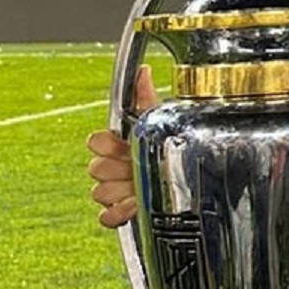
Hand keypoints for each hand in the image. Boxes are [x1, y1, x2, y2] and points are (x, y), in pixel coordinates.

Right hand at [86, 65, 156, 228]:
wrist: (194, 175)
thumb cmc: (171, 145)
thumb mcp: (159, 120)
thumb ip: (146, 96)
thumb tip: (142, 71)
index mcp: (118, 144)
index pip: (94, 142)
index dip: (107, 144)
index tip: (124, 143)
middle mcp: (114, 167)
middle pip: (94, 169)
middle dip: (117, 168)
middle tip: (138, 165)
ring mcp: (116, 191)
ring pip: (99, 192)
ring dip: (121, 190)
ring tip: (141, 185)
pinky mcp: (122, 212)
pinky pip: (105, 217)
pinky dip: (119, 212)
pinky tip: (136, 205)